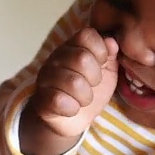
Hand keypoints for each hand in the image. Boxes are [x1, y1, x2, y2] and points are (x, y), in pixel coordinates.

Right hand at [19, 28, 118, 154]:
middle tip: (92, 85)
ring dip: (86, 96)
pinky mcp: (42, 99)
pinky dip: (72, 108)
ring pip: (74, 82)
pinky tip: (72, 108)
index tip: (101, 64)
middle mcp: (56, 58)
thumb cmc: (88, 90)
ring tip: (82, 99)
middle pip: (82, 58)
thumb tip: (111, 41)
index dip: (101, 50)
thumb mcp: (106, 70)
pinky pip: (59, 100)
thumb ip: (110, 54)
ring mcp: (46, 78)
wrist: (68, 120)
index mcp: (72, 47)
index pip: (87, 35)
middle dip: (95, 77)